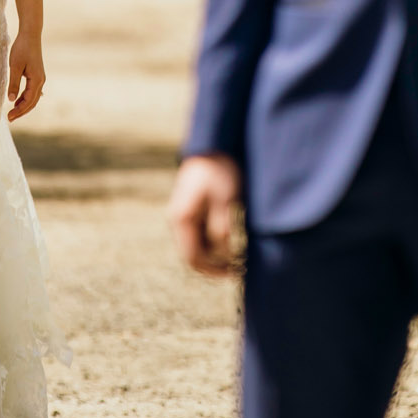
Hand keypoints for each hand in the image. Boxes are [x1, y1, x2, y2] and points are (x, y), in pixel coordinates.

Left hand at [6, 33, 45, 120]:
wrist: (30, 34)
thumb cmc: (22, 48)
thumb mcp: (15, 66)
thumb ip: (14, 83)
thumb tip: (11, 100)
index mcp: (37, 80)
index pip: (28, 101)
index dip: (19, 110)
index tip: (9, 116)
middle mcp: (41, 80)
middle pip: (32, 102)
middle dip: (21, 111)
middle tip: (10, 118)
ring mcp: (40, 77)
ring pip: (33, 97)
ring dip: (23, 105)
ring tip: (12, 111)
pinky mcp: (37, 74)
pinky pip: (32, 91)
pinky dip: (25, 97)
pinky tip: (18, 100)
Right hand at [168, 153, 242, 277]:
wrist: (213, 144)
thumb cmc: (220, 171)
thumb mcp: (226, 201)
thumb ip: (222, 231)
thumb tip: (223, 255)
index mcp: (181, 219)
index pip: (193, 258)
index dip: (213, 270)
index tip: (235, 273)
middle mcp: (177, 220)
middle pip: (193, 255)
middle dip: (215, 265)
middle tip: (239, 268)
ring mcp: (183, 215)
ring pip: (197, 245)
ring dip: (215, 254)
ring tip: (239, 256)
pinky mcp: (191, 210)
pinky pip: (200, 234)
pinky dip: (214, 243)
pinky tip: (231, 241)